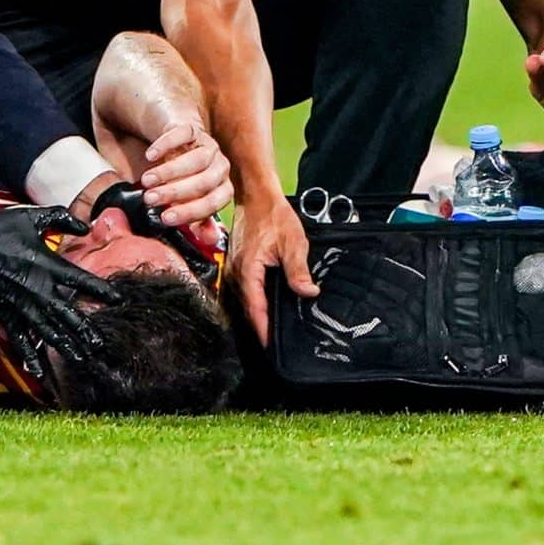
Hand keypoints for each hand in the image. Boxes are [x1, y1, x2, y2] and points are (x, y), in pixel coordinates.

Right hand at [0, 204, 125, 386]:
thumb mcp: (30, 216)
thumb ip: (60, 219)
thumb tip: (85, 225)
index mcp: (45, 264)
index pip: (81, 280)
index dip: (101, 291)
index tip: (118, 300)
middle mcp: (36, 288)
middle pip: (67, 314)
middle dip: (86, 330)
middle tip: (102, 345)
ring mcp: (18, 303)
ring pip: (47, 331)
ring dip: (65, 346)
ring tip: (82, 359)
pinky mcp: (2, 312)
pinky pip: (19, 338)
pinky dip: (29, 356)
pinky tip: (39, 372)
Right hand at [133, 123, 232, 226]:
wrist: (175, 142)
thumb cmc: (181, 178)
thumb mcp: (188, 202)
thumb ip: (197, 221)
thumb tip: (210, 240)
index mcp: (222, 188)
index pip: (214, 203)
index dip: (191, 212)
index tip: (165, 218)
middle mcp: (220, 166)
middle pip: (206, 181)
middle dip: (176, 192)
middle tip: (151, 199)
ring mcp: (208, 145)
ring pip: (197, 159)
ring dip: (170, 171)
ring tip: (146, 180)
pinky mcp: (193, 128)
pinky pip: (184, 134)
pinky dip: (166, 144)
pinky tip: (150, 156)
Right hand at [227, 193, 316, 341]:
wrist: (255, 195)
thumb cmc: (274, 216)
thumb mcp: (293, 242)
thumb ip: (298, 270)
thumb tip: (309, 294)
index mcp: (248, 271)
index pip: (256, 309)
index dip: (264, 330)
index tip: (271, 348)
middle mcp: (236, 273)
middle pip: (248, 309)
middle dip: (262, 327)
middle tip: (278, 344)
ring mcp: (234, 269)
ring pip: (245, 301)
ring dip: (258, 315)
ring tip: (274, 331)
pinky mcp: (237, 265)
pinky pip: (245, 291)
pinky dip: (255, 301)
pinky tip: (267, 306)